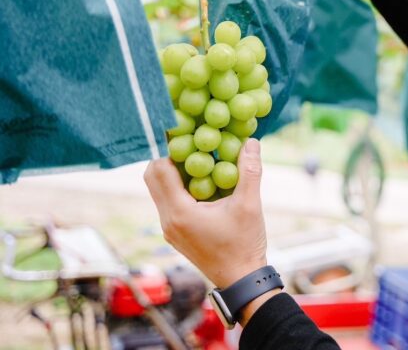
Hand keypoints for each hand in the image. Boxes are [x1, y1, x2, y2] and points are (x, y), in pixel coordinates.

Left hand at [144, 139, 267, 288]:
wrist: (241, 280)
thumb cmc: (244, 244)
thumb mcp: (250, 205)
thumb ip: (249, 171)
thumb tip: (251, 141)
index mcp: (179, 212)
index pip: (159, 170)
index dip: (167, 147)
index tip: (182, 130)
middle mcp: (167, 220)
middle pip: (153, 178)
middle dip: (167, 156)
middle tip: (189, 141)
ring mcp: (170, 229)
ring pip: (159, 190)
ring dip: (173, 172)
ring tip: (197, 157)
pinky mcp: (177, 233)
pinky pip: (169, 202)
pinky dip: (179, 187)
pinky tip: (202, 181)